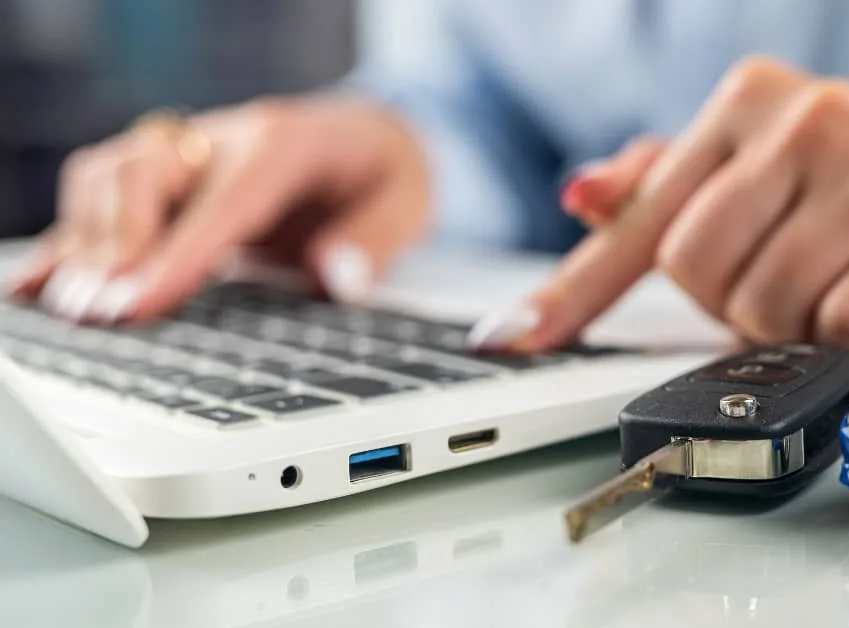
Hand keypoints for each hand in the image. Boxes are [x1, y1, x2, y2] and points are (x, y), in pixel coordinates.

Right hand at [11, 96, 430, 321]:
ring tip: (72, 307)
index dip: (174, 254)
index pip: (222, 202)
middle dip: (117, 245)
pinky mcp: (170, 178)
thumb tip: (336, 277)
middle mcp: (225, 140)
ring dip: (87, 239)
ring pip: (110, 175)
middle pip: (146, 174)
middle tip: (98, 315)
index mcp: (284, 145)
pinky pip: (104, 200)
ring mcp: (189, 153)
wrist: (371, 135)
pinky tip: (34, 284)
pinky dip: (69, 240)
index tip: (134, 305)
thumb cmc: (384, 175)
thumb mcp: (406, 206)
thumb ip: (374, 242)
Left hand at [467, 57, 848, 361]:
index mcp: (746, 101)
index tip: (515, 339)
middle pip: (697, 268)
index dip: (576, 291)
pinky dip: (847, 342)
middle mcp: (808, 116)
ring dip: (793, 326)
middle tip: (784, 290)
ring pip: (766, 304)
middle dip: (732, 306)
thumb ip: (664, 190)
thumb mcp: (751, 180)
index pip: (643, 217)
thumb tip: (580, 194)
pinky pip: (843, 321)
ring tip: (833, 292)